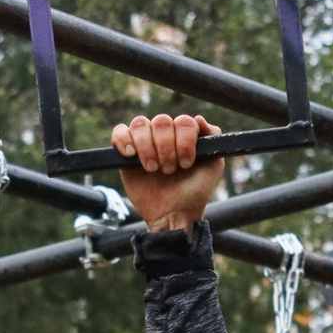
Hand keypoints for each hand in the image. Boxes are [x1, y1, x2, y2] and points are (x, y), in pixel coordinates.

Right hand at [112, 113, 226, 230]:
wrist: (174, 214)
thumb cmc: (194, 192)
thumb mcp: (213, 165)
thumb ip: (213, 137)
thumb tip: (198, 118)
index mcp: (184, 135)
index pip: (183, 121)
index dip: (184, 141)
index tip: (186, 163)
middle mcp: (164, 135)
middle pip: (161, 121)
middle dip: (166, 147)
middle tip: (169, 170)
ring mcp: (144, 142)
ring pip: (140, 124)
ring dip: (147, 147)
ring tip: (152, 169)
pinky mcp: (125, 153)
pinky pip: (119, 132)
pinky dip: (124, 140)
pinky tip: (132, 155)